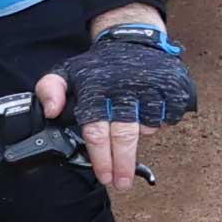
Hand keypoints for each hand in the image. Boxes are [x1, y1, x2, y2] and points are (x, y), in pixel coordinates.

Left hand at [47, 14, 193, 187]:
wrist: (133, 38)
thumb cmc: (99, 65)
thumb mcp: (67, 72)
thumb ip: (49, 90)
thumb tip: (51, 112)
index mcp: (96, 89)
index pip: (96, 130)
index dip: (101, 157)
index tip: (104, 176)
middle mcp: (123, 90)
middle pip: (124, 135)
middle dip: (123, 164)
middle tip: (121, 183)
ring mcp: (150, 89)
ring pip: (147, 128)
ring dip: (141, 137)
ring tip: (131, 133)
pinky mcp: (171, 88)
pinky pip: (167, 118)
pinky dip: (159, 122)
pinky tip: (149, 116)